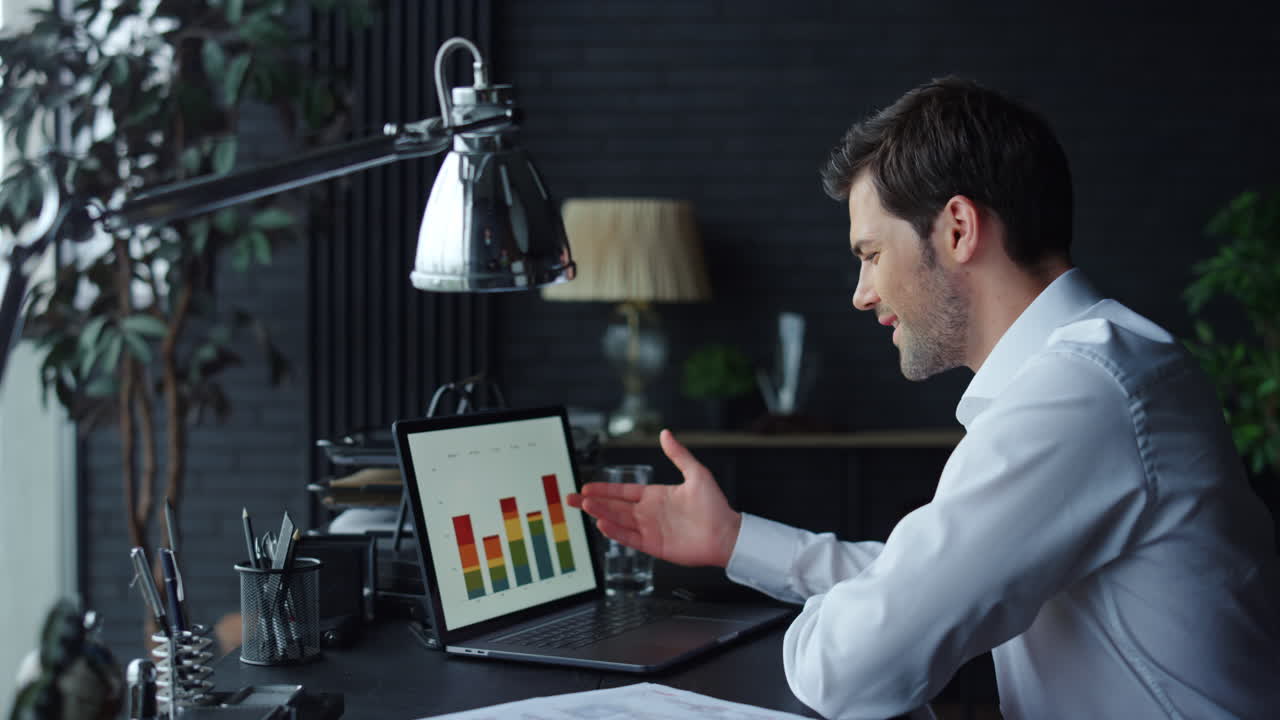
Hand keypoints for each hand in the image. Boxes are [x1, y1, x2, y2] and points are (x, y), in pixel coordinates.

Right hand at [567, 429, 741, 567]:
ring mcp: (650, 529)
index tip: (586, 486)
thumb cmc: (715, 505)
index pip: (623, 491)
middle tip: (571, 498)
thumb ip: (678, 454)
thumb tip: (666, 433)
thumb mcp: (696, 473)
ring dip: (601, 514)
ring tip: (584, 507)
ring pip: (619, 520)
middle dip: (593, 502)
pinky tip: (603, 525)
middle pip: (615, 506)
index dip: (604, 488)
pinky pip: (630, 538)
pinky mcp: (654, 545)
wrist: (726, 534)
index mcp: (655, 495)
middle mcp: (649, 512)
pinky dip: (616, 533)